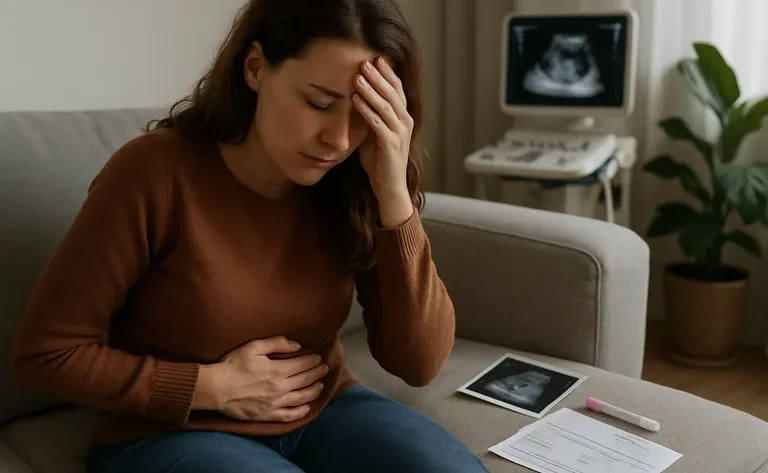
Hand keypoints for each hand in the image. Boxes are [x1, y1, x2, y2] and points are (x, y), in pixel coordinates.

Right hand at [192, 336, 328, 422]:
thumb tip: (297, 345)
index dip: (313, 361)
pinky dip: (300, 412)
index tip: (319, 358)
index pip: (303, 365)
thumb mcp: (254, 347)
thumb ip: (277, 343)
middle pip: (305, 380)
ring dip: (313, 391)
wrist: (216, 388)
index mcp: (277, 370)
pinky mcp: (267, 415)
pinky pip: (288, 415)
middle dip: (317, 373)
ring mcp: (274, 403)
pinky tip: (307, 408)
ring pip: (301, 398)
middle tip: (324, 369)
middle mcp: (279, 388)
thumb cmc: (233, 365)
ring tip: (320, 386)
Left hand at [353, 58, 414, 225]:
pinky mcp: (391, 144)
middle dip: (378, 76)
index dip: (388, 74)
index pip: (397, 90)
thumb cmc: (381, 162)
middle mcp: (405, 123)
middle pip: (393, 93)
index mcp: (403, 118)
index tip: (376, 59)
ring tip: (357, 76)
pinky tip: (355, 99)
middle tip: (365, 61)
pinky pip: (377, 122)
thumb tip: (356, 100)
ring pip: (385, 105)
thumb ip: (370, 118)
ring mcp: (399, 133)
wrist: (390, 187)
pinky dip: (366, 109)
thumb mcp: (375, 134)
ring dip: (370, 90)